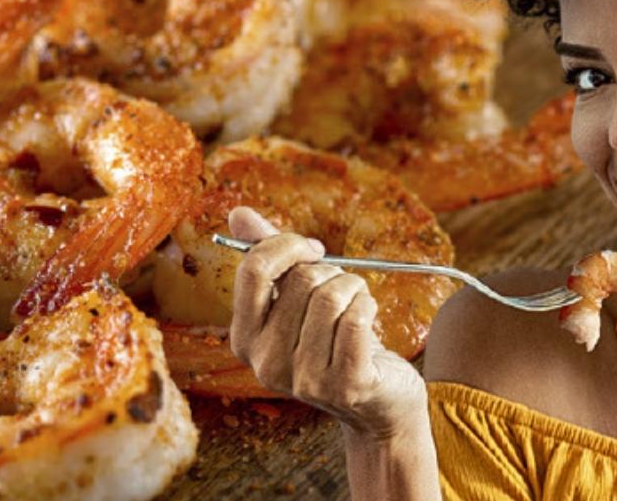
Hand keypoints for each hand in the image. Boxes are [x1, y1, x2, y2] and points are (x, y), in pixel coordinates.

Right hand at [228, 206, 427, 439]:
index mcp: (245, 338)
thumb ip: (269, 258)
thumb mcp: (298, 300)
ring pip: (332, 296)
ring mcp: (305, 379)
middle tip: (342, 290)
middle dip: (331, 272)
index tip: (313, 251)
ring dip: (354, 288)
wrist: (378, 401)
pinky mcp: (346, 385)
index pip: (254, 270)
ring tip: (357, 305)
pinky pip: (357, 318)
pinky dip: (368, 305)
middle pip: (301, 280)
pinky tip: (369, 319)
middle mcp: (266, 363)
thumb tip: (238, 214)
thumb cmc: (335, 341)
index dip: (288, 245)